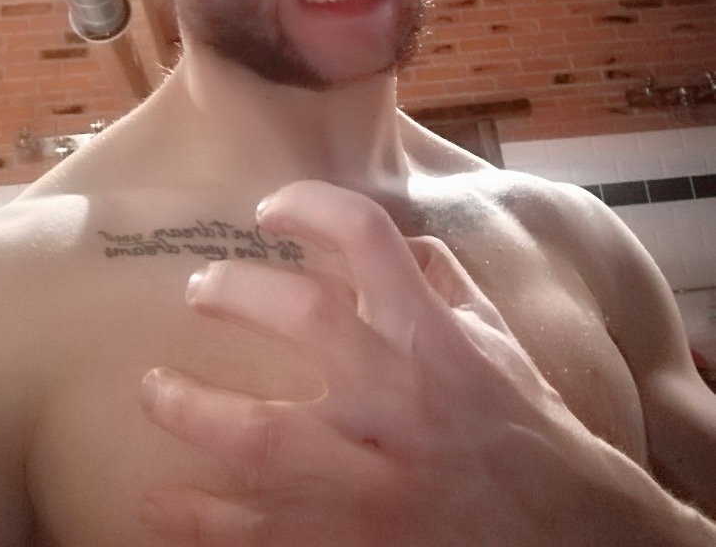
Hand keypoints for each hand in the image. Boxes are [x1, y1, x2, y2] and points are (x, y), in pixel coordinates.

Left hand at [138, 180, 602, 545]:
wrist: (566, 535)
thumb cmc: (523, 425)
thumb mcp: (494, 337)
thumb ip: (439, 281)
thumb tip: (383, 243)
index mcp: (435, 337)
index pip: (368, 237)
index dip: (310, 207)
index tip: (271, 211)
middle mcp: (400, 396)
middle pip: (302, 317)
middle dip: (235, 290)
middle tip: (199, 289)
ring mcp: (373, 476)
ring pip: (259, 435)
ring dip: (191, 409)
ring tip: (154, 391)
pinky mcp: (352, 540)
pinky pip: (258, 532)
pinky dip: (198, 521)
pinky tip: (159, 503)